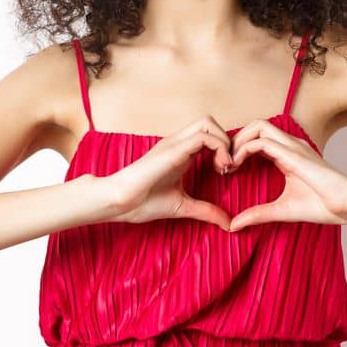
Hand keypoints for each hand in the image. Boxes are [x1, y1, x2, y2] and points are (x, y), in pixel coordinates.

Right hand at [98, 118, 234, 228]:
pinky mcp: (172, 149)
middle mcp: (178, 143)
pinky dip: (219, 148)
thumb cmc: (143, 203)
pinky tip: (219, 169)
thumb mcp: (183, 206)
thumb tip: (229, 224)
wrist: (118, 202)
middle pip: (209, 122)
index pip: (209, 134)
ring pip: (207, 123)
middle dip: (227, 140)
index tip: (228, 172)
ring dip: (224, 142)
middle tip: (229, 166)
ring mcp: (174, 144)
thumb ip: (206, 211)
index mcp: (180, 152)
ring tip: (225, 167)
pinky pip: (203, 137)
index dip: (225, 148)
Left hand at [226, 119, 346, 230]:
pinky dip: (243, 149)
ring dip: (237, 141)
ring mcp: (293, 147)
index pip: (259, 139)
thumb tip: (234, 225)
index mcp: (289, 155)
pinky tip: (236, 166)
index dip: (239, 149)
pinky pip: (262, 141)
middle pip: (256, 126)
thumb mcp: (282, 210)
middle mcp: (291, 145)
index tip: (227, 170)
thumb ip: (258, 214)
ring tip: (228, 163)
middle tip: (223, 163)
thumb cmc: (324, 206)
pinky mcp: (294, 154)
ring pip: (258, 126)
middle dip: (235, 140)